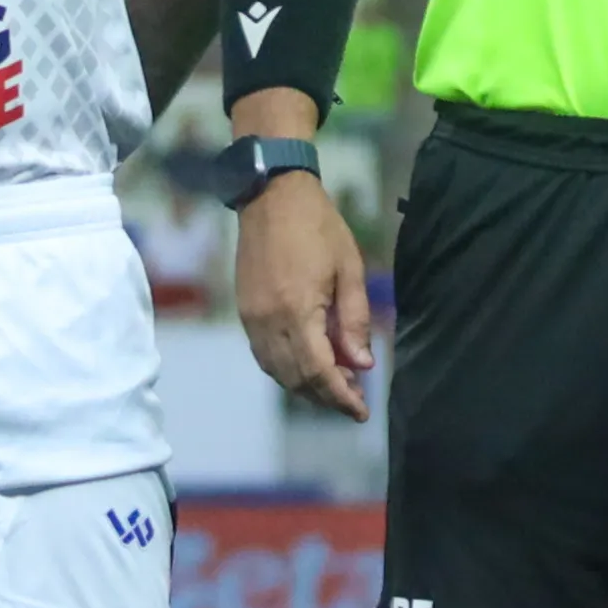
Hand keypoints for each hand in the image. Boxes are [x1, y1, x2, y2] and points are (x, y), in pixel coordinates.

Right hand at [239, 167, 372, 414]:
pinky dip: (287, 370)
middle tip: (355, 399)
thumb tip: (363, 364)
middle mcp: (268, 322)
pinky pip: (264, 356)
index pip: (320, 372)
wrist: (271, 196)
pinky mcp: (245, 312)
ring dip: (306, 387)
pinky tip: (308, 366)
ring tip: (336, 385)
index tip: (362, 411)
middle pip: (297, 379)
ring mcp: (251, 319)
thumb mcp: (350, 269)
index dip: (341, 397)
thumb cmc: (319, 227)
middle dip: (326, 396)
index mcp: (297, 311)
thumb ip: (354, 320)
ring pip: (277, 372)